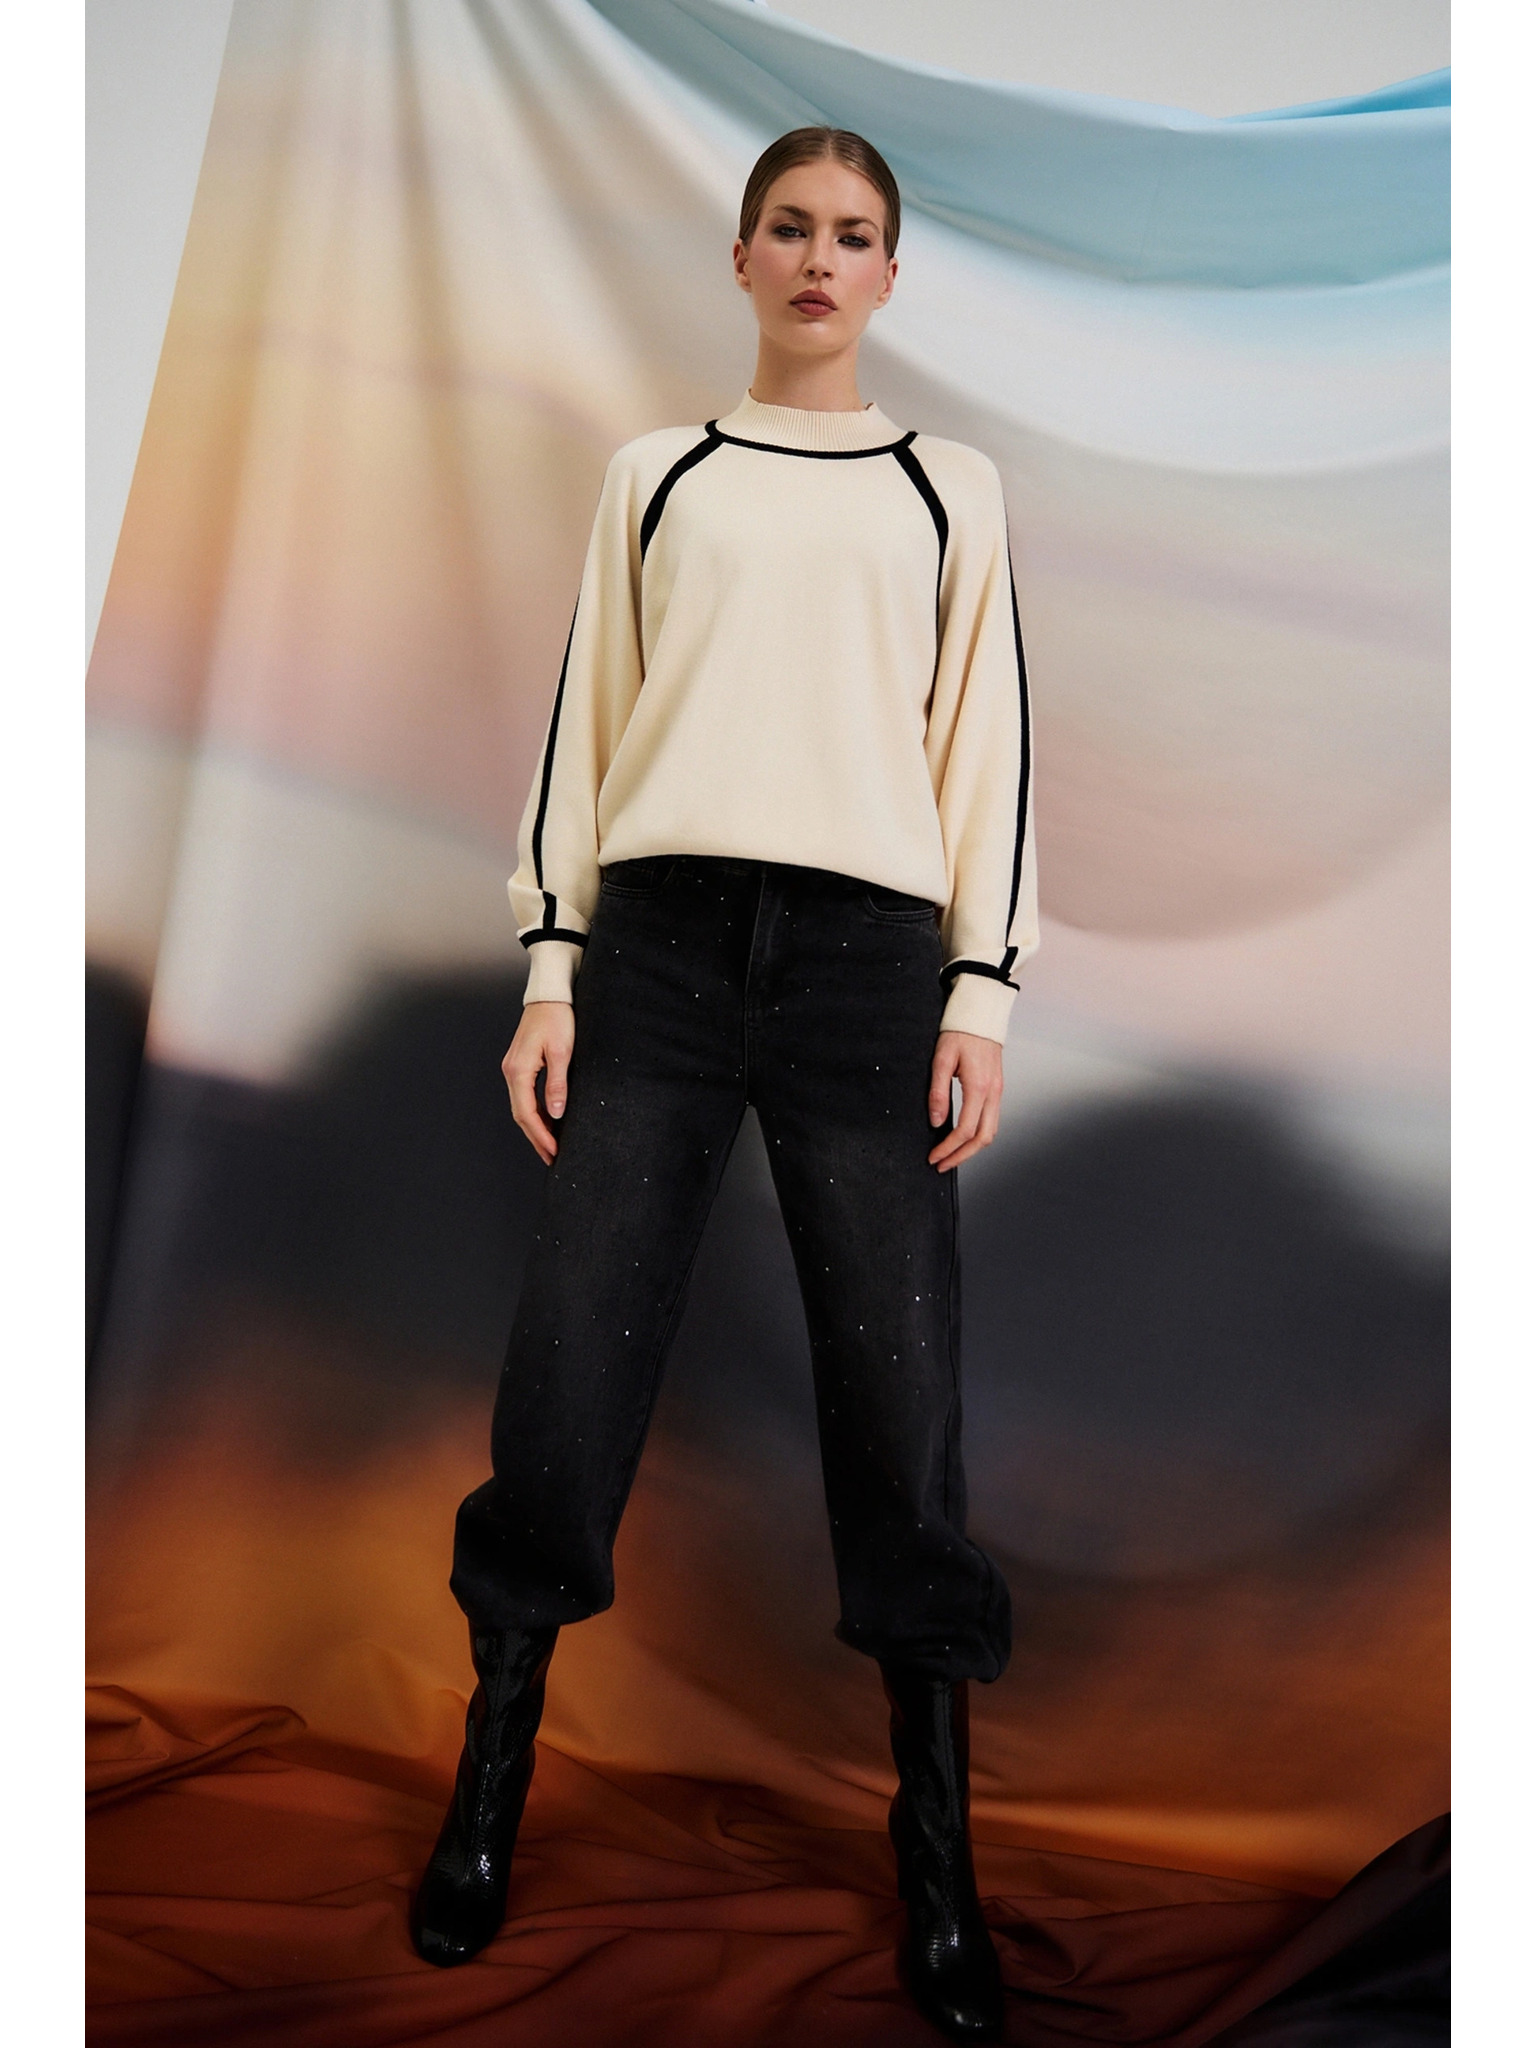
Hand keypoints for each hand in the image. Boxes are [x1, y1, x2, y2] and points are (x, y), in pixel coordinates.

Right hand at [503, 1000, 575, 1164]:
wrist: (550, 995)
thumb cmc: (558, 1018)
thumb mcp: (563, 1051)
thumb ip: (558, 1084)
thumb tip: (556, 1113)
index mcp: (519, 1070)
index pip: (527, 1113)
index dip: (540, 1135)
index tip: (554, 1152)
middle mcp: (511, 1071)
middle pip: (520, 1114)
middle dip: (536, 1138)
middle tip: (552, 1158)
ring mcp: (513, 1068)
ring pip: (522, 1106)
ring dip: (535, 1127)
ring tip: (551, 1146)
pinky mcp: (521, 1065)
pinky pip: (525, 1095)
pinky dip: (535, 1112)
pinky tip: (548, 1121)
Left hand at [927, 1029, 1002, 1171]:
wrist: (981, 1015)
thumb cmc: (959, 1032)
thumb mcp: (941, 1059)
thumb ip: (938, 1092)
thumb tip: (936, 1121)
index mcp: (979, 1087)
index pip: (965, 1130)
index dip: (949, 1148)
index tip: (934, 1157)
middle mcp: (993, 1092)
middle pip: (983, 1138)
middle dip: (962, 1156)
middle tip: (942, 1164)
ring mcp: (998, 1091)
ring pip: (991, 1132)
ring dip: (972, 1148)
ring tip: (951, 1155)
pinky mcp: (997, 1088)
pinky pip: (992, 1120)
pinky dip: (978, 1135)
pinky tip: (963, 1137)